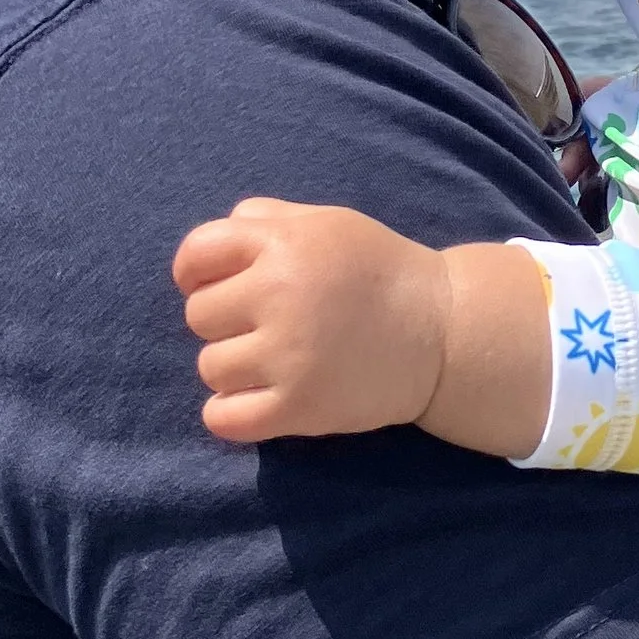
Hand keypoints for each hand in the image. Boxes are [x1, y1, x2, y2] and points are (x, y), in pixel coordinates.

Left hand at [173, 196, 450, 443]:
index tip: (221, 286)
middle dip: (227, 320)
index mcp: (284, 244)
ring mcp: (288, 354)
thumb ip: (267, 220)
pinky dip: (231, 413)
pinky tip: (260, 400)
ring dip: (235, 367)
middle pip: (198, 315)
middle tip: (270, 324)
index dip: (197, 272)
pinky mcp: (299, 406)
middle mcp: (280, 294)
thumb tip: (208, 249)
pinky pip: (223, 418)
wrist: (442, 332)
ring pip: (210, 368)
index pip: (195, 255)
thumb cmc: (377, 272)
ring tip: (278, 360)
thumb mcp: (328, 223)